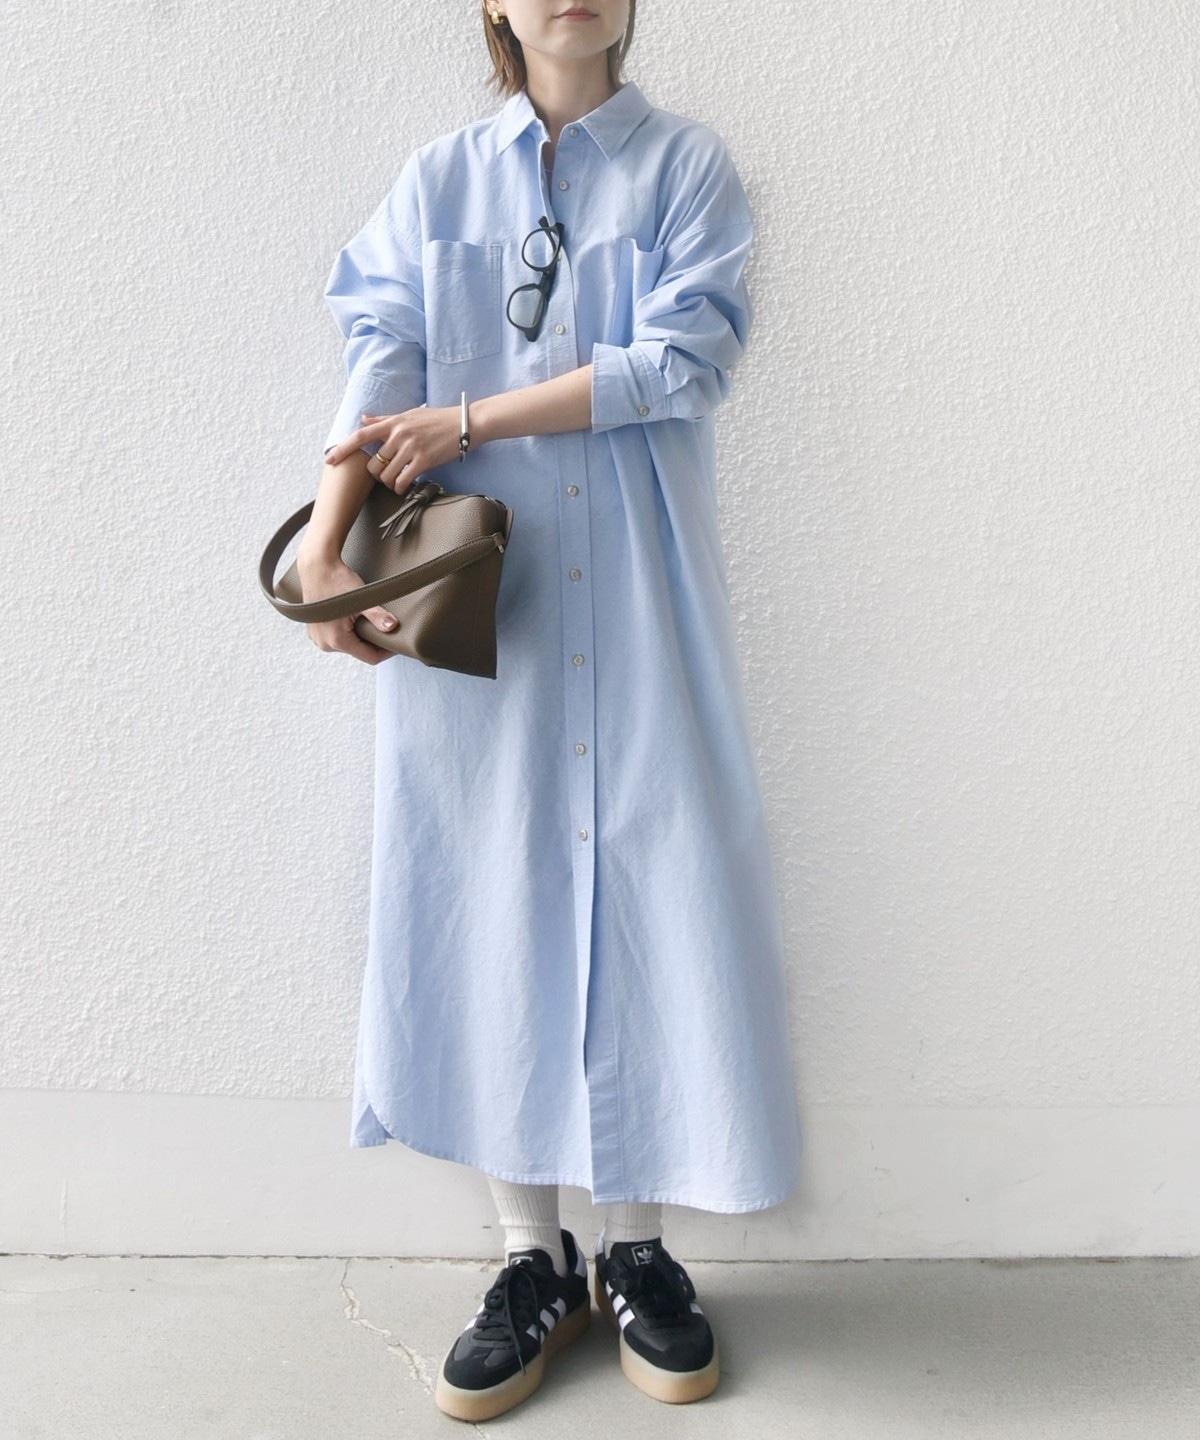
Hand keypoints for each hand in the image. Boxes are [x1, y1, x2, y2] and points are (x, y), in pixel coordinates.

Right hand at [296, 554, 397, 665]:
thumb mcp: (362, 599)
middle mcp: (324, 643)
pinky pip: (335, 637)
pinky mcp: (313, 630)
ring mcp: (317, 637)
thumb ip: (377, 616)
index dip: (386, 651)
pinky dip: (346, 631)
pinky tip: (351, 618)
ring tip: (367, 621)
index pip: (370, 657)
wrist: (317, 566)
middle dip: (372, 642)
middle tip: (383, 628)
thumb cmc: (337, 580)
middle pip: (358, 651)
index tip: (396, 643)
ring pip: (347, 644)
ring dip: (359, 636)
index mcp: (337, 640)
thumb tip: (392, 627)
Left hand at [325, 403, 462, 490]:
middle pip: (373, 464)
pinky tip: (404, 486)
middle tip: (387, 474)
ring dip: (389, 483)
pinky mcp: (423, 460)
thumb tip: (363, 418)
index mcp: (393, 423)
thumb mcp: (408, 414)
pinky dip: (400, 487)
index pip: (360, 435)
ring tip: (397, 480)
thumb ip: (384, 419)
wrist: (464, 423)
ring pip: (386, 475)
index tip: (329, 460)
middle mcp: (398, 435)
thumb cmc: (436, 419)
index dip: (342, 448)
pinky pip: (403, 480)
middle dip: (377, 474)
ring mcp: (410, 448)